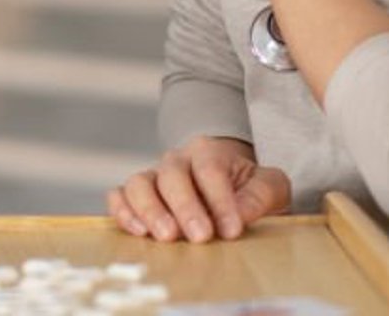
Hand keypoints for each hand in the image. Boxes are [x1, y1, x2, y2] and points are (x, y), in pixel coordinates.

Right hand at [108, 136, 291, 241]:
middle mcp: (175, 160)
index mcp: (208, 152)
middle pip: (172, 175)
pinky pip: (119, 196)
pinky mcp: (136, 195)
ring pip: (139, 183)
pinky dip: (123, 212)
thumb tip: (241, 213)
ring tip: (167, 237)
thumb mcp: (268, 186)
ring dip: (150, 210)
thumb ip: (261, 195)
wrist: (225, 182)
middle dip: (186, 207)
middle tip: (201, 237)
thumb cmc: (246, 187)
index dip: (220, 200)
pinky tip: (139, 232)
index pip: (210, 170)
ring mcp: (153, 176)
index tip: (232, 230)